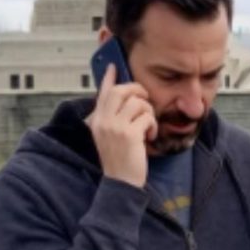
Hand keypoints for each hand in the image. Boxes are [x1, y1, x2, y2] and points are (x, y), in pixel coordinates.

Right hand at [86, 64, 156, 187]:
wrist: (121, 183)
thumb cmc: (120, 161)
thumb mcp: (111, 137)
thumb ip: (114, 119)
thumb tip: (126, 101)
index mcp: (97, 121)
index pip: (103, 93)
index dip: (109, 78)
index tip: (113, 66)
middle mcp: (103, 121)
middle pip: (122, 91)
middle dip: (138, 91)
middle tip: (146, 101)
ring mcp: (115, 127)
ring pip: (137, 102)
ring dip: (148, 112)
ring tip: (148, 126)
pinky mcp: (129, 134)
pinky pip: (147, 117)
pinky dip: (152, 125)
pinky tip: (150, 136)